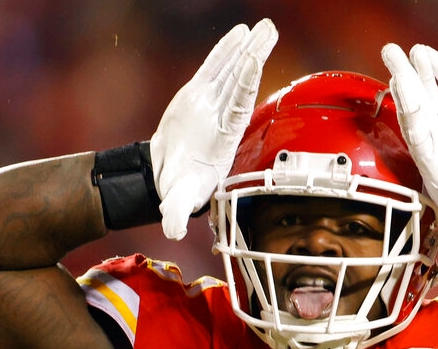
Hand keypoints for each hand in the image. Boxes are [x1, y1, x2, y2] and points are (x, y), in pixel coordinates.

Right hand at [150, 19, 277, 239]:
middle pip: (241, 82)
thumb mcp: (177, 201)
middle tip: (269, 32)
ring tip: (264, 27)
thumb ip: (176, 212)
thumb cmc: (178, 188)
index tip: (252, 63)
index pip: (236, 106)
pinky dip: (225, 50)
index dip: (244, 85)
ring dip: (247, 49)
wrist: (168, 176)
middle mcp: (222, 117)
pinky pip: (213, 68)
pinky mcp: (198, 95)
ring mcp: (212, 103)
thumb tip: (174, 231)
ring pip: (232, 71)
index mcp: (222, 138)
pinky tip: (240, 33)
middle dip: (254, 57)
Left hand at [381, 43, 437, 273]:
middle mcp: (434, 136)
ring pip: (429, 90)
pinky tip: (428, 55)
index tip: (396, 85)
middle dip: (402, 79)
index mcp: (431, 158)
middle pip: (414, 102)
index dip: (407, 106)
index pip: (416, 128)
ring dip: (417, 69)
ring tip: (407, 48)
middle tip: (389, 51)